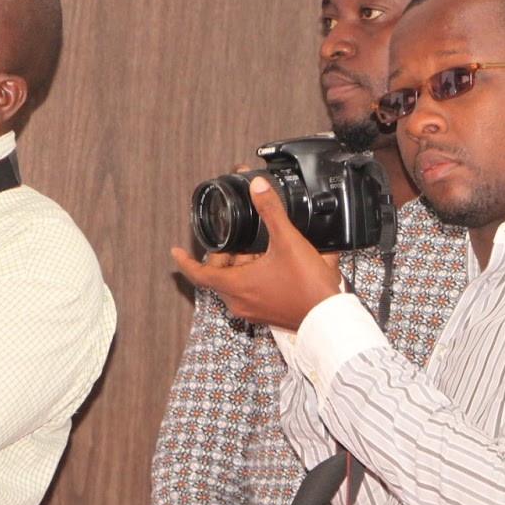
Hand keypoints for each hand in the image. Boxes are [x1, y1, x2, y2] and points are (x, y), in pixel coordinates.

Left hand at [171, 176, 341, 331]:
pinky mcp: (267, 315)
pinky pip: (249, 293)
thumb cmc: (307, 285)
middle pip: (218, 276)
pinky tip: (272, 264)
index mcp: (236, 286)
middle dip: (224, 256)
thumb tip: (257, 187)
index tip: (175, 251)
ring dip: (241, 266)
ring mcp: (253, 311)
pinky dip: (252, 278)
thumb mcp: (287, 241)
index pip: (199, 274)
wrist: (329, 317)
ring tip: (260, 249)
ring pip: (234, 285)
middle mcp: (239, 302)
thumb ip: (271, 211)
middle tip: (234, 241)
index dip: (184, 261)